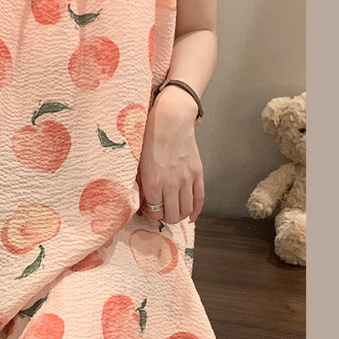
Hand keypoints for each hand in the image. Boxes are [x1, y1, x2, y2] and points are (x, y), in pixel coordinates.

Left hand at [137, 85, 203, 223]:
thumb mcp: (139, 162)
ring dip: (179, 216)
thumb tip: (143, 199)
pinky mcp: (197, 173)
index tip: (149, 210)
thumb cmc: (150, 137)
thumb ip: (142, 182)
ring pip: (185, 210)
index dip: (151, 214)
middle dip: (165, 218)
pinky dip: (195, 211)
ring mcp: (186, 179)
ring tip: (174, 214)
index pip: (154, 211)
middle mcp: (170, 184)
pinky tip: (191, 217)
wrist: (171, 120)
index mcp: (153, 182)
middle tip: (162, 213)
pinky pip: (199, 198)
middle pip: (171, 215)